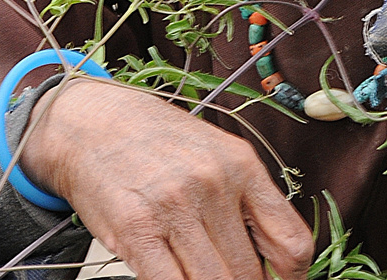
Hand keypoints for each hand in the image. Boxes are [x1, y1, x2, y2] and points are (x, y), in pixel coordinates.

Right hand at [21, 78, 313, 279]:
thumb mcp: (216, 154)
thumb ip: (245, 200)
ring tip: (200, 278)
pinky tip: (175, 279)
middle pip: (249, 275)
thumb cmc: (156, 141)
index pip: (292, 244)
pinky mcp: (136, 229)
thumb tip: (270, 259)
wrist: (95, 122)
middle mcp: (214, 183)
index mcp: (242, 164)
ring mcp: (175, 207)